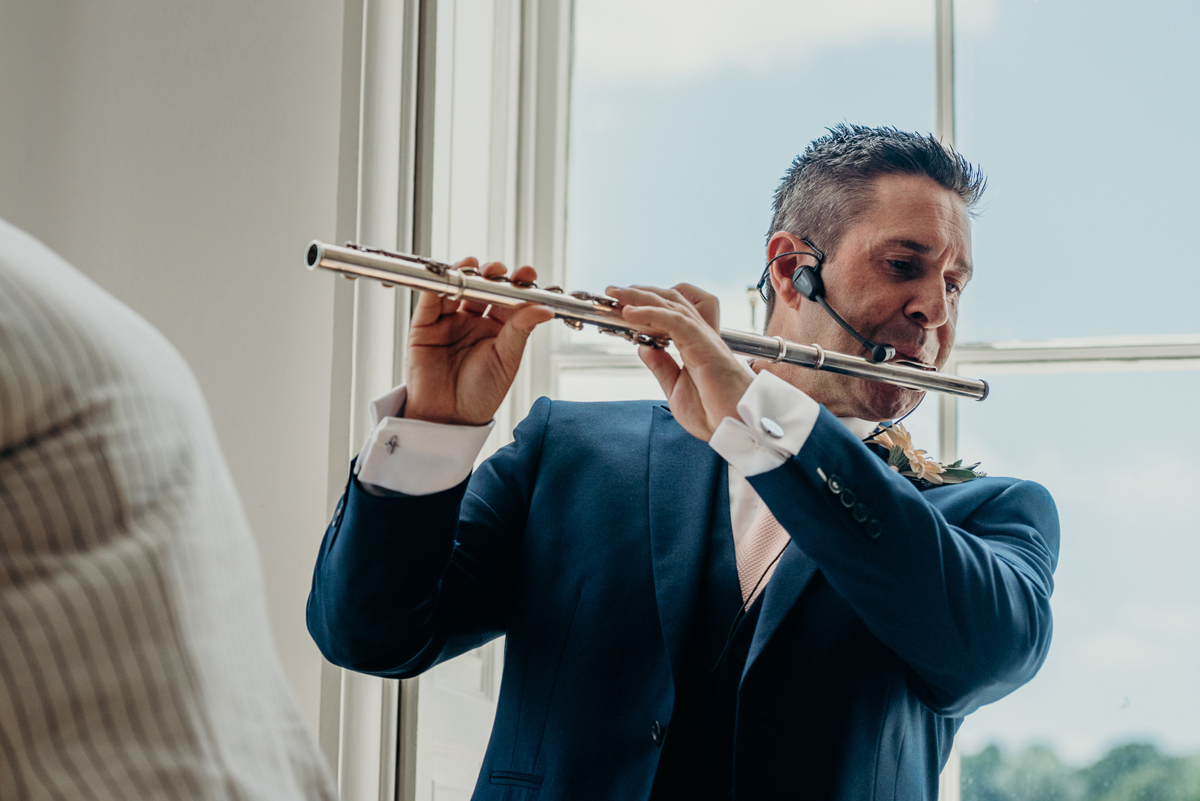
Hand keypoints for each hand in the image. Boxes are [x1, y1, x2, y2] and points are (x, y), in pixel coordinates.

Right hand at [405, 258, 553, 425]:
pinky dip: (438, 284)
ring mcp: (450, 320)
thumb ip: (521, 329)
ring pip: (458, 288)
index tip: (527, 273)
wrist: (448, 417)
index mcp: (499, 329)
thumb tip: (544, 308)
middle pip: (484, 288)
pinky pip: (430, 299)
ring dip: (466, 273)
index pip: (510, 299)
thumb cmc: (480, 395)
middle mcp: (475, 321)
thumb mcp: (506, 359)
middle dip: (492, 275)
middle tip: (499, 272)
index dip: (518, 284)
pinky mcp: (425, 324)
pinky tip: (450, 277)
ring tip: (475, 268)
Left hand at [605, 284, 751, 440]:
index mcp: (694, 346)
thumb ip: (662, 367)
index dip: (647, 304)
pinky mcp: (704, 346)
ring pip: (671, 305)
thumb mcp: (676, 389)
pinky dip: (651, 313)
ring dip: (641, 297)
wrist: (738, 427)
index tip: (622, 304)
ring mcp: (704, 339)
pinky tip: (630, 313)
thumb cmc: (716, 413)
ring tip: (616, 294)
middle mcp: (701, 337)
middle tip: (613, 291)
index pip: (671, 313)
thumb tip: (644, 348)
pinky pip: (675, 321)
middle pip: (670, 301)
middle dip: (641, 293)